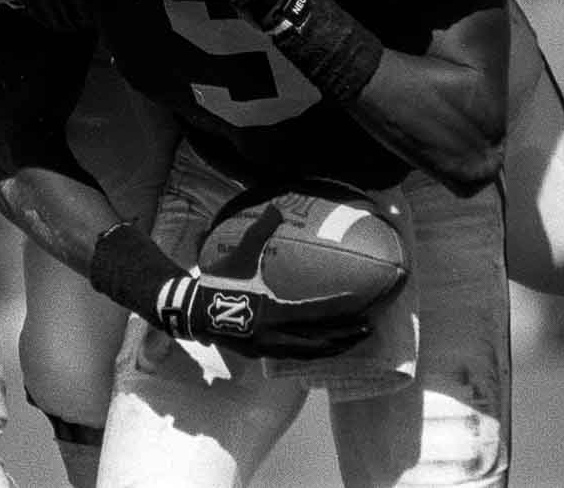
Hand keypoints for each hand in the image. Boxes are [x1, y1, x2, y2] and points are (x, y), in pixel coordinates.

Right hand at [161, 204, 370, 359]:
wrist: (194, 312)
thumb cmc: (219, 282)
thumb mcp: (241, 256)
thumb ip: (260, 231)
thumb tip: (276, 208)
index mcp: (271, 312)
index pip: (313, 313)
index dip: (338, 310)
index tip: (359, 304)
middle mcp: (274, 336)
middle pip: (318, 340)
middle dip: (345, 336)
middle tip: (369, 328)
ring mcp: (268, 349)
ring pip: (309, 353)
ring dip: (333, 346)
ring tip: (353, 338)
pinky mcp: (263, 354)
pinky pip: (295, 355)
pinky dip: (314, 351)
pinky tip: (323, 345)